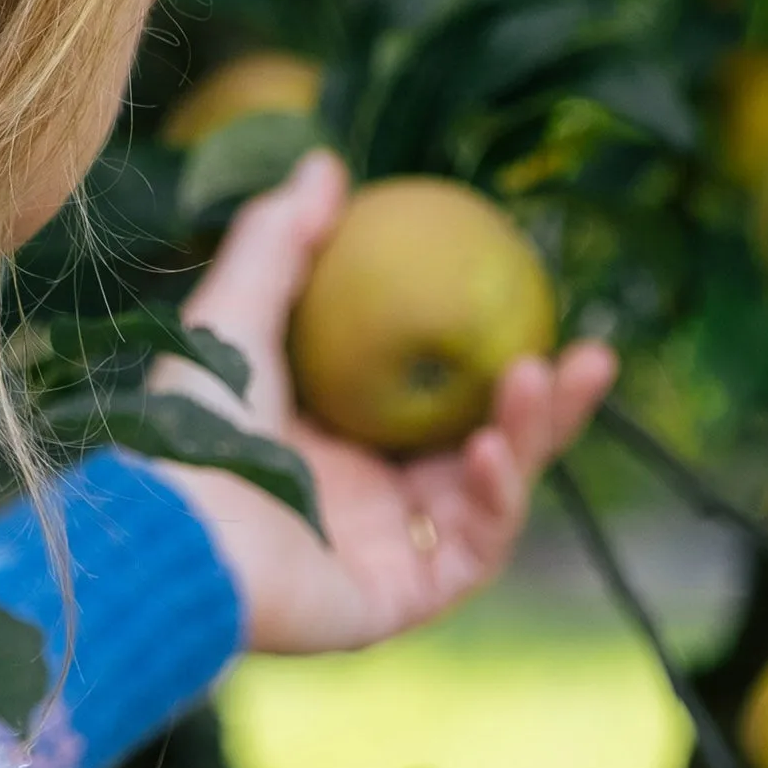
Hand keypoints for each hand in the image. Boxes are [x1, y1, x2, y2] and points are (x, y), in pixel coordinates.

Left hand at [151, 150, 616, 656]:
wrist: (171, 534)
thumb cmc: (190, 430)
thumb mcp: (234, 315)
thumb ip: (279, 243)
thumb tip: (327, 163)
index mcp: (340, 447)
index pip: (443, 404)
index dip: (498, 363)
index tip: (539, 312)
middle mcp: (371, 507)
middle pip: (488, 453)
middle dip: (548, 408)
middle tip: (595, 353)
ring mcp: (390, 560)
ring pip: (493, 499)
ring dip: (529, 439)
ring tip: (540, 377)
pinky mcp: (399, 603)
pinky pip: (471, 552)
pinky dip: (494, 498)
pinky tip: (491, 448)